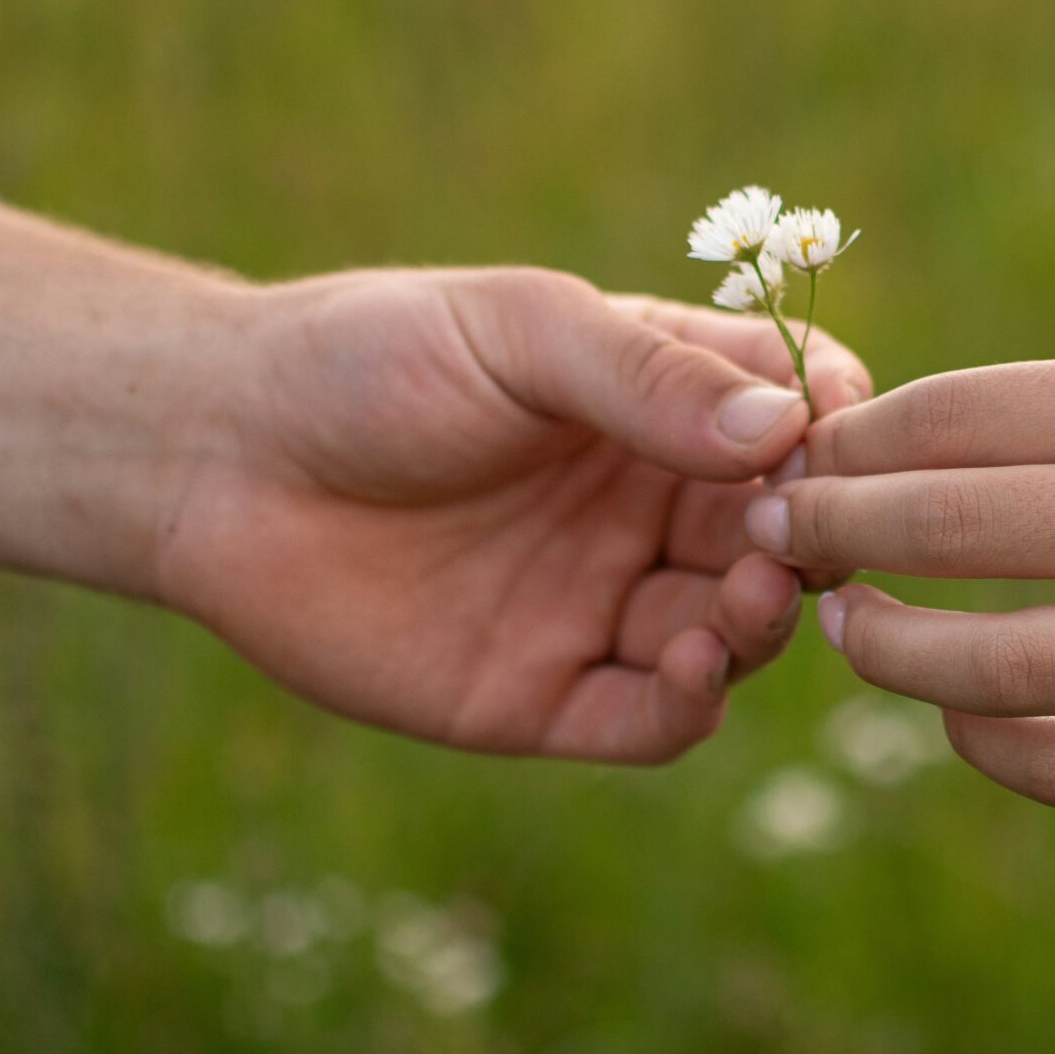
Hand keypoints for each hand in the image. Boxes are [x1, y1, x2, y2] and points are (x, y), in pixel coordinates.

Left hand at [154, 267, 869, 762]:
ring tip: (742, 596)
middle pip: (778, 538)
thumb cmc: (366, 360)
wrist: (215, 456)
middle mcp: (642, 507)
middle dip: (804, 541)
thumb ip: (646, 375)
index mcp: (653, 404)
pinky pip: (650, 721)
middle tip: (786, 538)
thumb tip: (784, 429)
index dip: (834, 434)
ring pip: (730, 634)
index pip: (793, 421)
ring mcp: (597, 604)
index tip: (839, 439)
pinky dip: (693, 705)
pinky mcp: (540, 695)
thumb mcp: (518, 333)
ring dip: (760, 622)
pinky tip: (693, 669)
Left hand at [742, 351, 1054, 807]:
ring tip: (845, 628)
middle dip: (830, 531)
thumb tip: (890, 456)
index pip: (968, 411)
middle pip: (957, 522)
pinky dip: (989, 745)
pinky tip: (959, 719)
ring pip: (1002, 662)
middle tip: (771, 536)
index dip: (854, 439)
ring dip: (888, 648)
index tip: (796, 458)